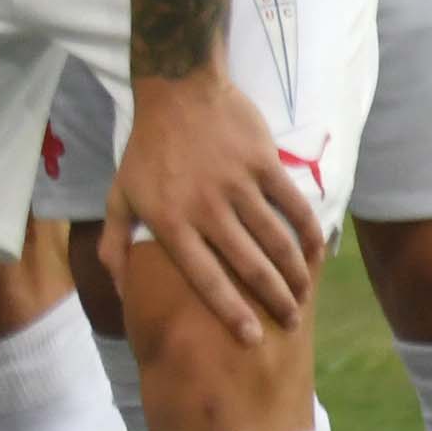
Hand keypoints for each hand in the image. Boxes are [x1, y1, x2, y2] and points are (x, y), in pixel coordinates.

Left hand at [113, 68, 324, 344]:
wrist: (177, 91)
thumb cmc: (146, 150)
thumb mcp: (119, 196)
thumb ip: (114, 244)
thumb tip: (119, 290)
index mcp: (171, 222)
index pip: (205, 278)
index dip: (231, 312)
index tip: (252, 339)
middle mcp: (206, 208)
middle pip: (250, 267)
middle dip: (275, 301)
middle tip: (290, 322)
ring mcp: (237, 185)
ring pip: (277, 241)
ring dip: (296, 274)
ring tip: (302, 295)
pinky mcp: (263, 164)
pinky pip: (294, 206)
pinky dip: (310, 233)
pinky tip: (317, 253)